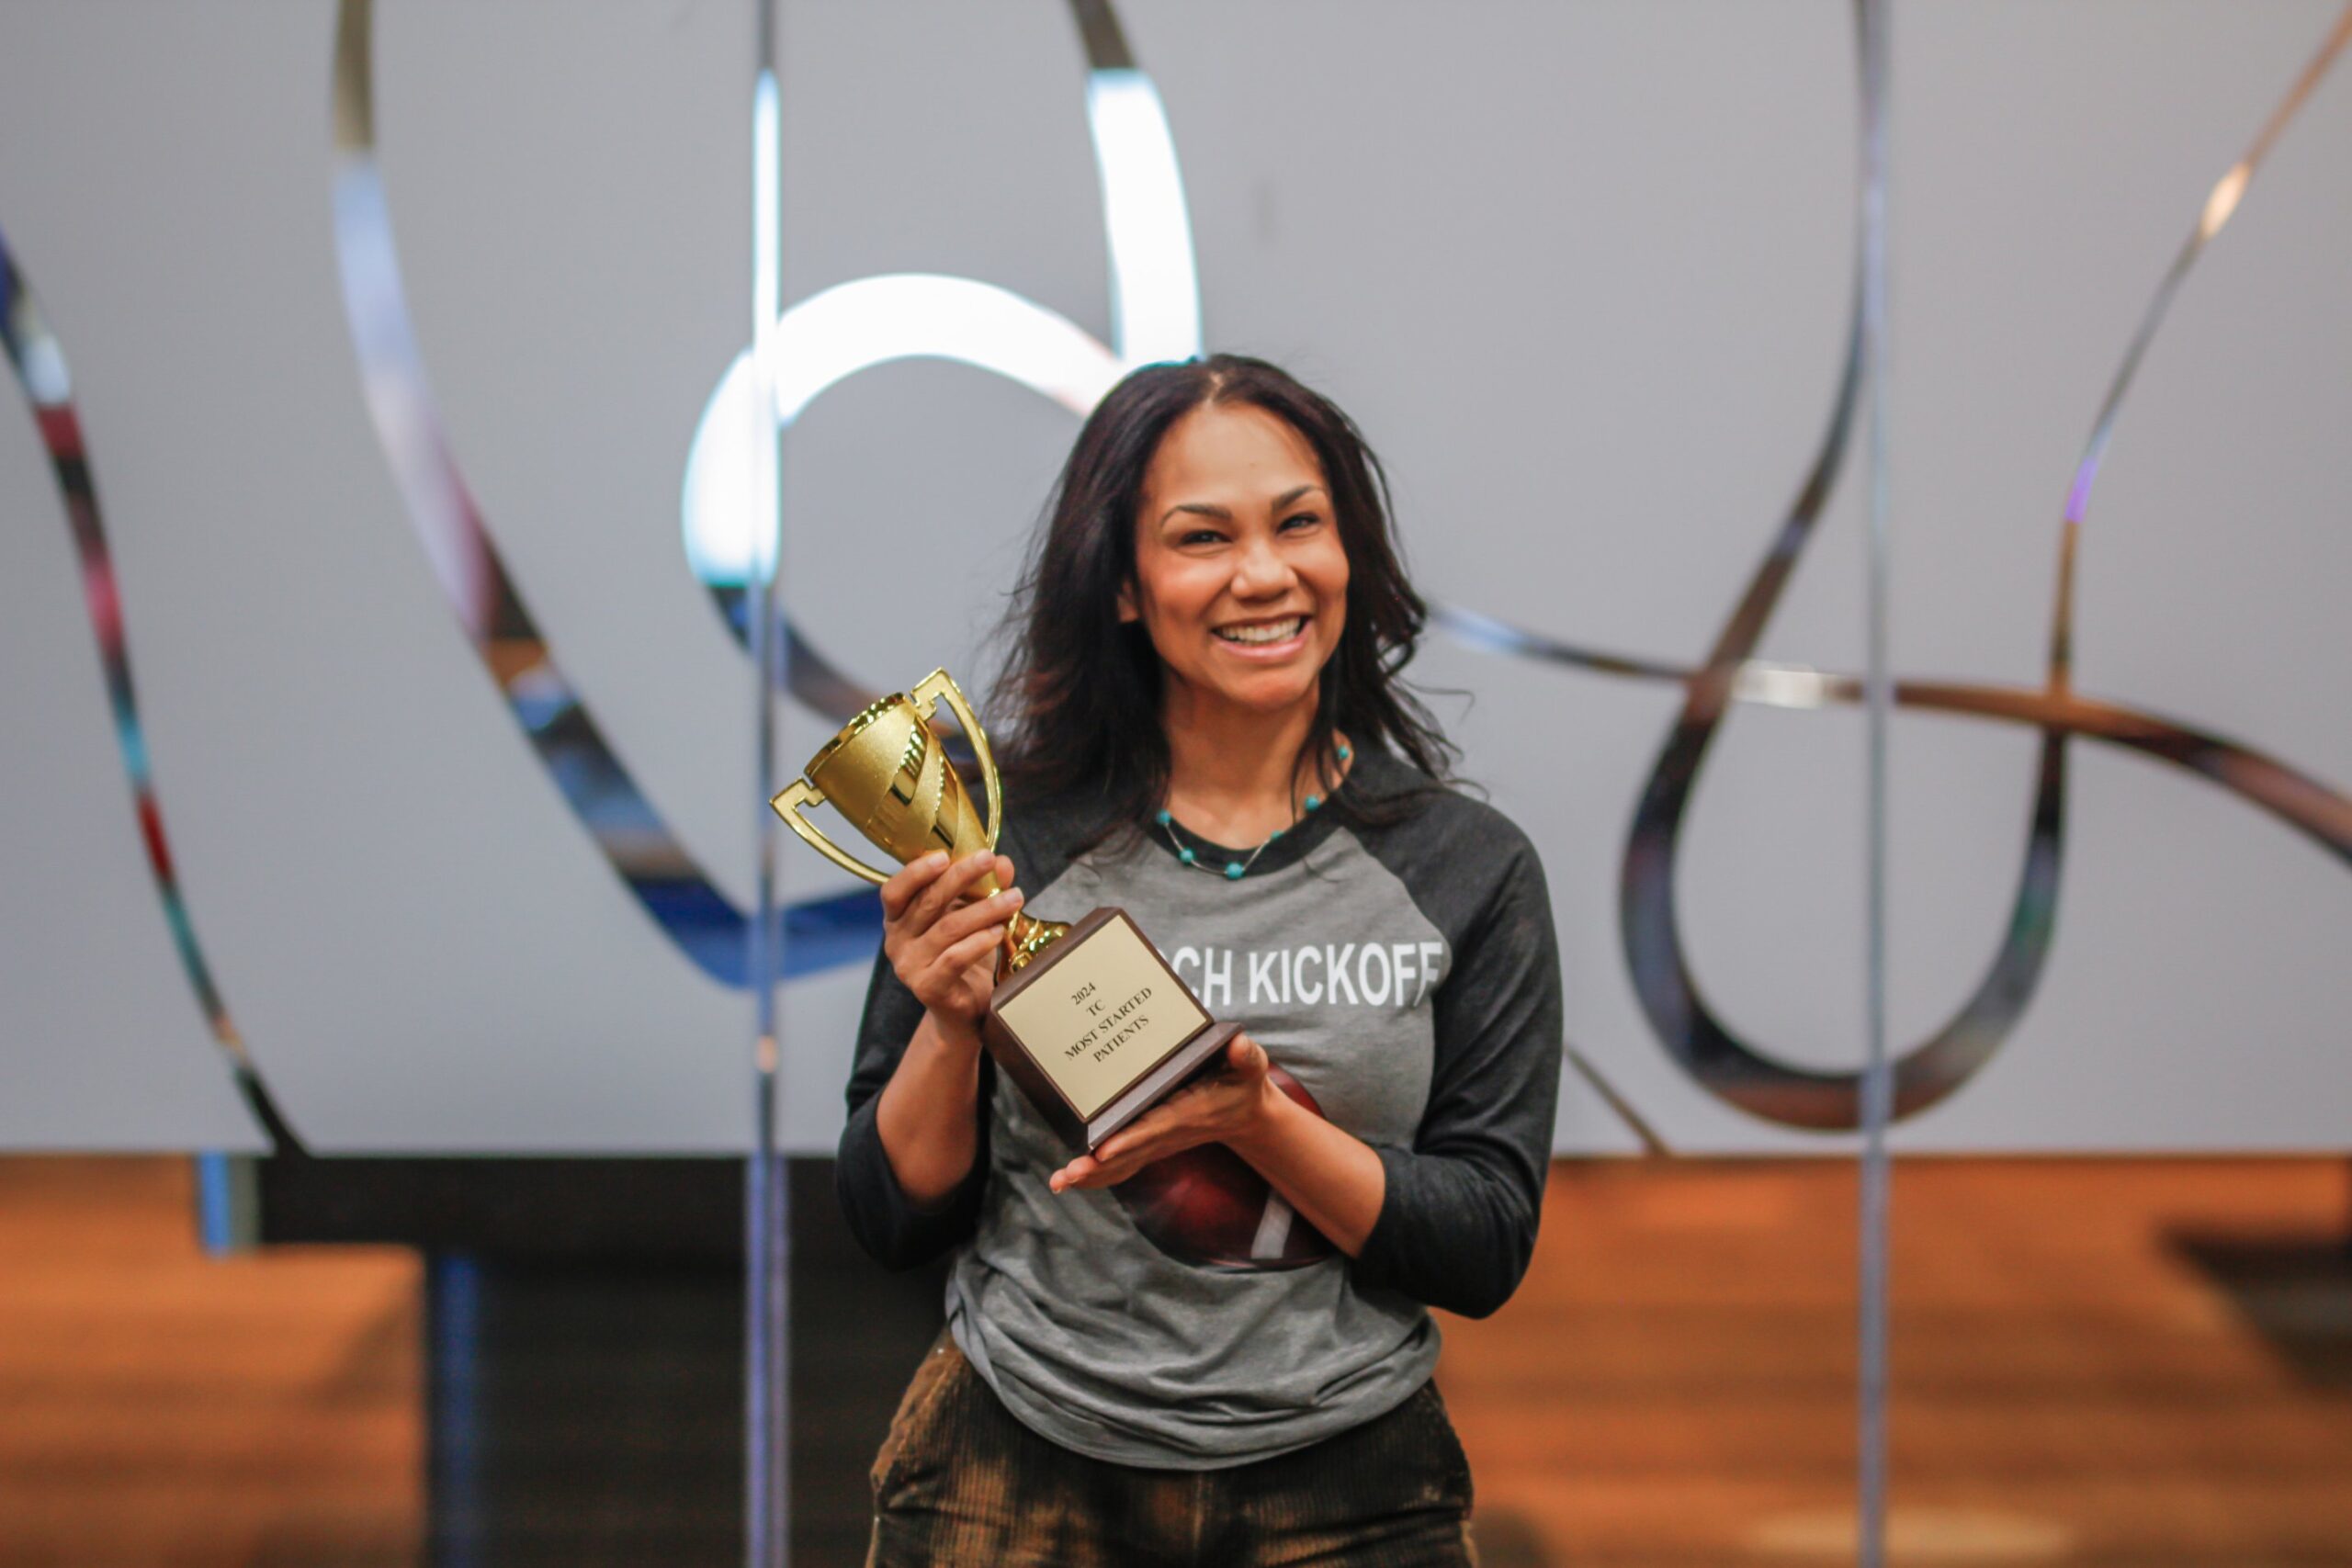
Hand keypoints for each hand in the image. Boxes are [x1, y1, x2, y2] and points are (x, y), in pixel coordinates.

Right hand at [879, 849, 1020, 1042]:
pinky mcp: (928, 988)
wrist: (964, 1010)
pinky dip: (979, 942)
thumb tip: (1003, 863)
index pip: (894, 891)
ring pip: (947, 928)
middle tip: (989, 860)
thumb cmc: (963, 955)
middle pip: (927, 902)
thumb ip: (983, 888)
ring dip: (985, 909)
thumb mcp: (971, 916)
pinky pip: (954, 958)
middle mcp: (895, 941)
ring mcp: (909, 966)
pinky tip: (998, 931)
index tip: (944, 855)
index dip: (916, 872)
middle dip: (961, 877)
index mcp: (897, 919)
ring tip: (1014, 899)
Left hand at [1049, 1033, 1278, 1192]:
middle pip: (1129, 1154)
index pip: (1154, 1129)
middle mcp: (1167, 1134)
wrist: (1245, 1115)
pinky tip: (1068, 1180)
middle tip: (1067, 1175)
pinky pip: (1121, 1166)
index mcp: (1185, 1114)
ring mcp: (1157, 1143)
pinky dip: (1096, 1175)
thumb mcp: (1249, 1067)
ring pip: (1120, 1165)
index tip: (1103, 1150)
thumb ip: (1245, 1056)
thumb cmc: (1243, 1084)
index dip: (1129, 1140)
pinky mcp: (1149, 1145)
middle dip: (1098, 1167)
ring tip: (1059, 1181)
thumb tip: (1238, 1045)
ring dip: (1091, 1175)